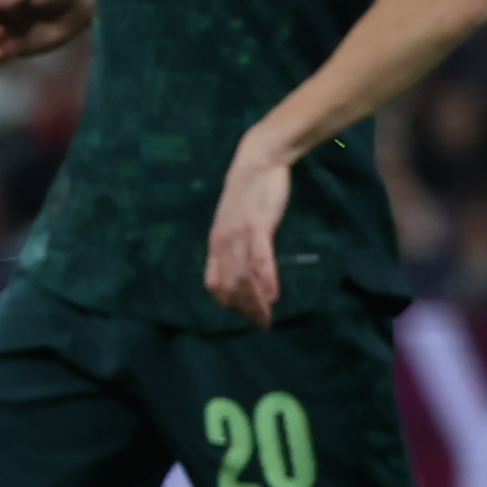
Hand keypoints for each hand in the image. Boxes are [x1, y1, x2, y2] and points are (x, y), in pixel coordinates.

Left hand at [205, 138, 292, 325]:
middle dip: (244, 310)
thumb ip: (237, 244)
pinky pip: (259, 259)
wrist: (258, 161)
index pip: (214, 283)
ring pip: (243, 278)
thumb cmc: (250, 193)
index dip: (227, 303)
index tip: (243, 315)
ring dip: (255, 303)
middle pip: (229, 286)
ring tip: (267, 319)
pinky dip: (265, 280)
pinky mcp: (257, 226)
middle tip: (261, 325)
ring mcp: (238, 235)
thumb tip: (245, 267)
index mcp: (216, 243)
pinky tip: (272, 296)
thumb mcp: (236, 222)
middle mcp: (223, 242)